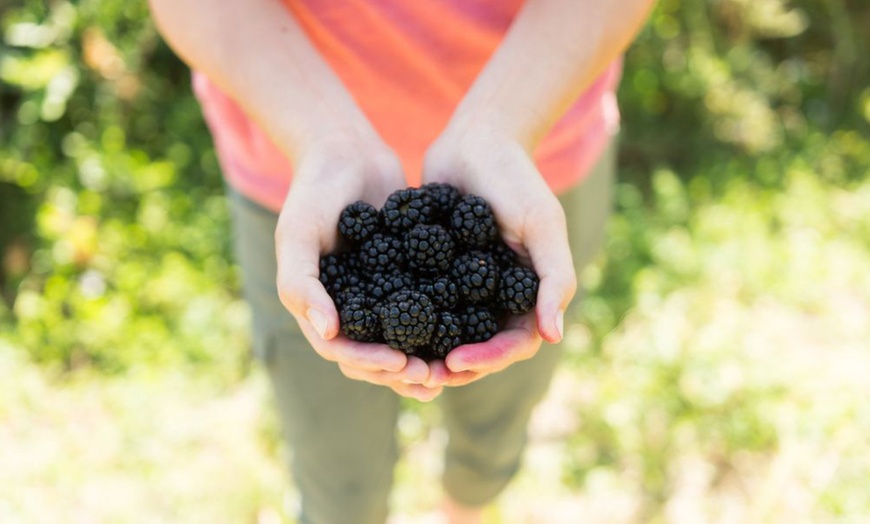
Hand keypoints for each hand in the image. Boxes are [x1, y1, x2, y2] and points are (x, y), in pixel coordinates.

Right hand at [275, 132, 442, 401]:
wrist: (347, 151)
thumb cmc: (314, 190)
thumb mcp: (298, 233)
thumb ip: (301, 282)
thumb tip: (328, 333)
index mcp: (319, 304)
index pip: (341, 349)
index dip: (368, 362)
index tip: (399, 364)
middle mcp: (348, 305)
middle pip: (373, 353)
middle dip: (401, 371)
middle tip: (433, 378)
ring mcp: (378, 292)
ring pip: (401, 338)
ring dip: (423, 358)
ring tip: (451, 369)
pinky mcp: (405, 274)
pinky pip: (423, 306)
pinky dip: (441, 324)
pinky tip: (467, 332)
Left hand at [422, 122, 576, 383]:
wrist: (477, 138)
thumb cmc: (516, 177)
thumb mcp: (542, 224)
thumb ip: (552, 277)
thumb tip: (553, 336)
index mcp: (526, 292)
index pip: (513, 343)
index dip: (488, 359)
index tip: (455, 361)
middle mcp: (495, 295)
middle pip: (477, 347)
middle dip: (451, 366)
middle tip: (419, 375)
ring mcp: (463, 284)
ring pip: (446, 332)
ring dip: (425, 351)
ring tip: (397, 362)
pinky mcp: (433, 269)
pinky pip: (419, 302)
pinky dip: (403, 318)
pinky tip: (377, 327)